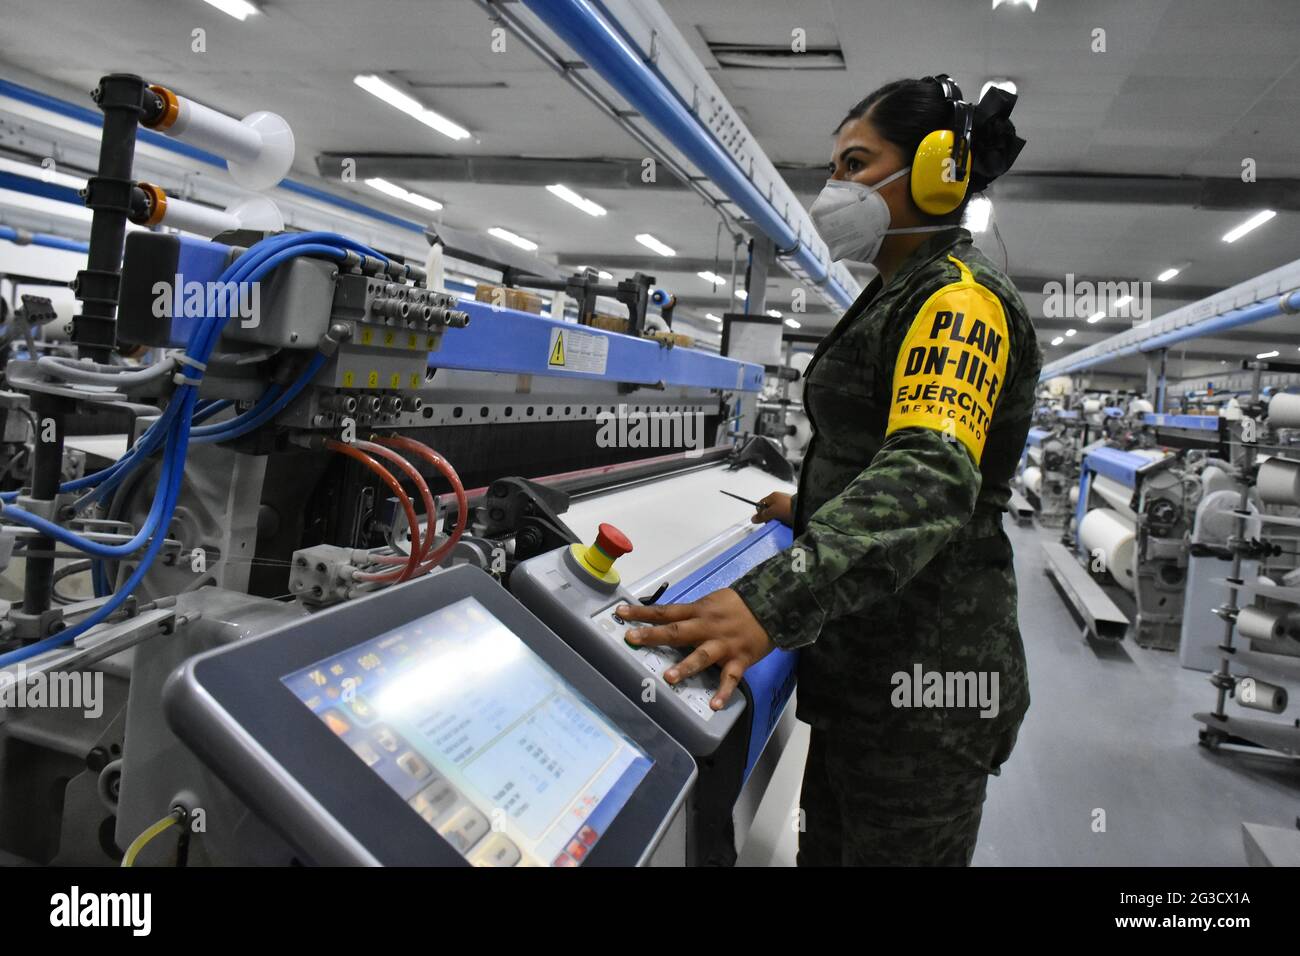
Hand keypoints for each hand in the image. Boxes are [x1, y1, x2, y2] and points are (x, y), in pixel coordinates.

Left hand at [615, 588, 775, 709]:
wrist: (772, 606)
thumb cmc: (737, 605)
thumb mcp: (711, 602)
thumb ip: (691, 613)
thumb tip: (665, 621)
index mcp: (698, 611)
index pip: (665, 611)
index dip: (643, 612)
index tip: (621, 612)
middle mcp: (707, 627)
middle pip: (677, 631)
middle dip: (654, 636)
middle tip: (632, 639)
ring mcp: (723, 645)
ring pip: (702, 656)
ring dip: (686, 667)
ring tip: (669, 678)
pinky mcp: (740, 659)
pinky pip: (731, 678)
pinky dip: (724, 692)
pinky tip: (715, 705)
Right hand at [753, 491, 792, 525]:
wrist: (804, 509)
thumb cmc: (787, 508)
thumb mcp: (772, 512)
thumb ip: (763, 516)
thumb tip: (752, 519)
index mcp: (773, 496)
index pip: (761, 504)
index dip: (760, 512)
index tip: (763, 519)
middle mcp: (779, 498)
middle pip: (768, 509)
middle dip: (769, 517)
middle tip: (772, 522)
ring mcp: (786, 503)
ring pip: (776, 514)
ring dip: (776, 519)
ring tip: (780, 523)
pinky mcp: (792, 509)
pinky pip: (783, 516)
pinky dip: (783, 520)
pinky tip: (785, 523)